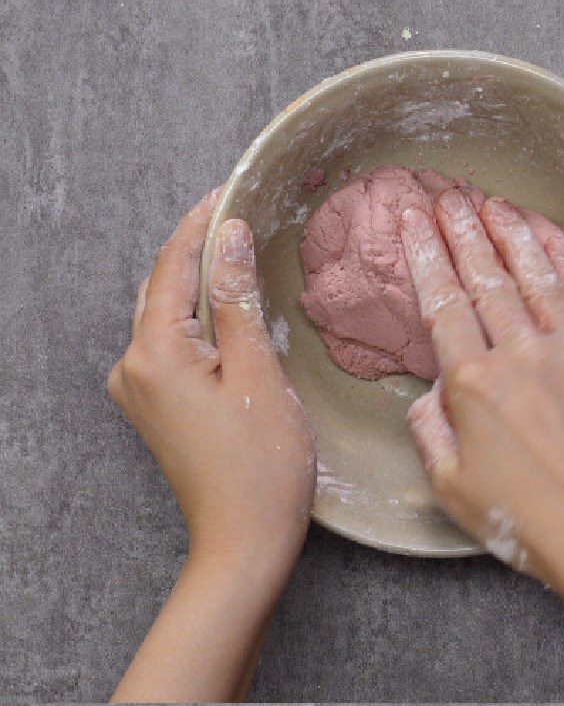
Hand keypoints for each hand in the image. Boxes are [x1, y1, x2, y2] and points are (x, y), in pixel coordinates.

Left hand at [108, 191, 314, 700]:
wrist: (244, 540)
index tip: (230, 190)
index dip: (202, 222)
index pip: (174, 264)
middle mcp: (133, 366)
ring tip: (238, 250)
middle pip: (165, 285)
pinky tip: (226, 306)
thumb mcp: (258, 372)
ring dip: (199, 280)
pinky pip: (171, 341)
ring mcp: (139, 388)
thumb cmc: (261, 464)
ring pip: (167, 312)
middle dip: (199, 247)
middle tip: (240, 214)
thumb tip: (228, 237)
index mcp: (155, 353)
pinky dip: (198, 315)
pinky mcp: (154, 404)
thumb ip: (237, 299)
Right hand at [401, 188, 563, 701]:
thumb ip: (431, 430)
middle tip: (448, 195)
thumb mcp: (453, 487)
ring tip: (493, 202)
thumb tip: (433, 393)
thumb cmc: (533, 523)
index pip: (444, 302)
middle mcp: (523, 356)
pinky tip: (549, 234)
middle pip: (485, 278)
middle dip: (462, 230)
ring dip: (511, 233)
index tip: (415, 221)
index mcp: (475, 385)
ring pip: (536, 275)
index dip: (426, 255)